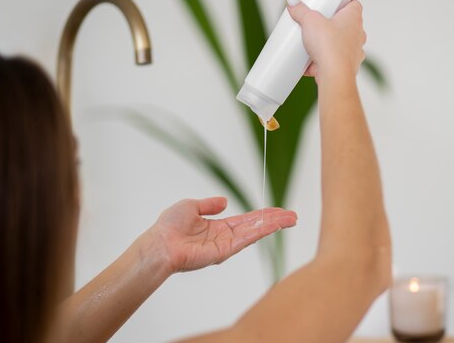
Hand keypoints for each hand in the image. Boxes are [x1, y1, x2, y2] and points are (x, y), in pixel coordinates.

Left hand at [146, 197, 296, 272]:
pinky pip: (246, 239)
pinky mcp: (224, 251)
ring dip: (273, 225)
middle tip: (293, 216)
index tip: (278, 211)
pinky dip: (261, 231)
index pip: (246, 220)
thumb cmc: (169, 227)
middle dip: (275, 221)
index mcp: (218, 227)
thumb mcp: (191, 206)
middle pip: (255, 226)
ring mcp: (226, 245)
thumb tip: (224, 201)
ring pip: (255, 232)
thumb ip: (209, 204)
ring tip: (291, 219)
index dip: (262, 215)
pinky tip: (274, 225)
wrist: (160, 243)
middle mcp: (225, 237)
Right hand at [287, 0, 366, 84]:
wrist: (334, 74)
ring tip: (312, 45)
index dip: (343, 3)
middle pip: (345, 25)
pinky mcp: (347, 67)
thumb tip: (293, 3)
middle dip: (331, 25)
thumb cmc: (330, 45)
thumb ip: (301, 11)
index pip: (353, 4)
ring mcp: (354, 52)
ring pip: (340, 45)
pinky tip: (309, 64)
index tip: (331, 3)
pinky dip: (323, 63)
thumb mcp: (310, 21)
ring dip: (328, 45)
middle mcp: (358, 35)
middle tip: (316, 24)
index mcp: (353, 18)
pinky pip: (334, 62)